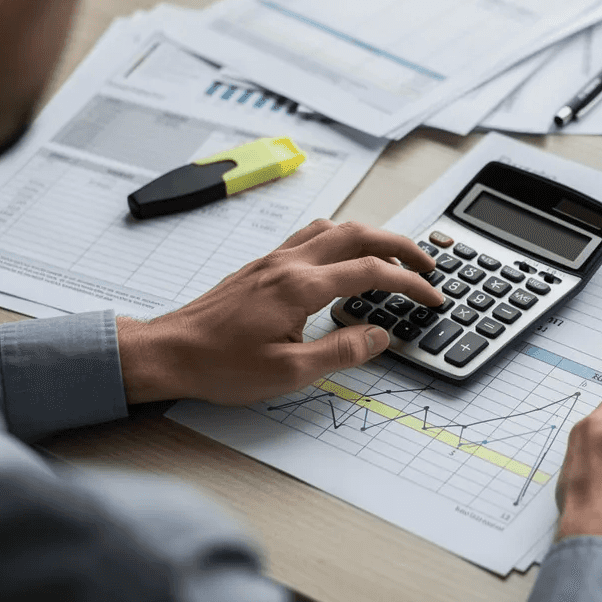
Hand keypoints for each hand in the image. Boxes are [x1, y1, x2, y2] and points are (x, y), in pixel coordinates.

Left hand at [115, 219, 441, 404]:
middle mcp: (289, 263)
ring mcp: (274, 260)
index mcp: (300, 286)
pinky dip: (341, 239)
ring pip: (334, 228)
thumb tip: (378, 336)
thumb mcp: (289, 373)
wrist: (170, 352)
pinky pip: (311, 236)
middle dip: (400, 245)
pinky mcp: (262, 266)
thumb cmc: (220, 365)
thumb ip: (341, 352)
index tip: (431, 296)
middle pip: (358, 234)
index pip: (371, 272)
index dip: (409, 283)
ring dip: (371, 236)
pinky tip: (343, 258)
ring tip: (393, 257)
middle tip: (427, 264)